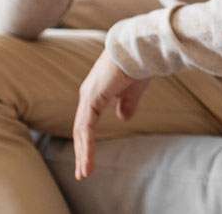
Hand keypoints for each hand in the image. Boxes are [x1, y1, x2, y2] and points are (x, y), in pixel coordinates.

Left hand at [73, 50, 150, 180]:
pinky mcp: (93, 98)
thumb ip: (127, 104)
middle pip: (81, 129)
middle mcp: (88, 94)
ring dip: (82, 153)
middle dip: (82, 152)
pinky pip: (86, 127)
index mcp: (97, 92)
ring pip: (81, 131)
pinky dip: (86, 146)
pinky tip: (87, 160)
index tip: (90, 160)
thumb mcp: (133, 90)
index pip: (88, 122)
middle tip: (83, 173)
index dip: (88, 141)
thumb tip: (122, 119)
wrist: (140, 48)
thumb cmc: (139, 64)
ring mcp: (88, 96)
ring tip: (84, 173)